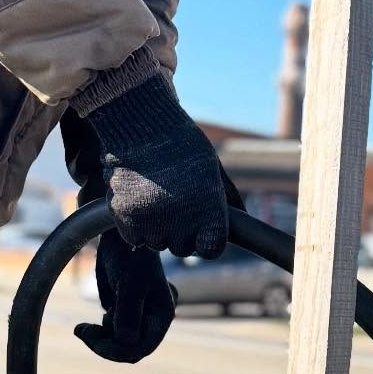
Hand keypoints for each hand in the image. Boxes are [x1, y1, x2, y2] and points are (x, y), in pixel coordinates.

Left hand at [75, 230, 176, 363]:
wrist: (117, 237)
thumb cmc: (130, 256)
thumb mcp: (131, 285)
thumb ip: (129, 315)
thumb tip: (126, 343)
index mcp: (161, 316)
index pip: (142, 347)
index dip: (119, 351)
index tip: (94, 342)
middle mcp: (151, 320)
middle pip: (130, 348)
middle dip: (106, 346)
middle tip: (81, 332)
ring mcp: (137, 317)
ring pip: (119, 344)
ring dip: (100, 339)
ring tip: (85, 327)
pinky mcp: (122, 313)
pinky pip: (111, 334)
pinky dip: (98, 333)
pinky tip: (88, 325)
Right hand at [84, 62, 228, 258]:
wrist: (140, 124)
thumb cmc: (181, 143)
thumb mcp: (212, 167)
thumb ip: (228, 196)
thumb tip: (245, 217)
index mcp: (209, 213)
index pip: (211, 249)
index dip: (206, 241)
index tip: (200, 229)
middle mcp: (183, 224)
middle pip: (183, 249)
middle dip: (180, 232)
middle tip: (174, 203)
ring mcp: (153, 223)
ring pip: (157, 243)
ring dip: (156, 228)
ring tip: (154, 195)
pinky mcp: (126, 220)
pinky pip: (135, 239)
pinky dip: (134, 226)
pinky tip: (138, 200)